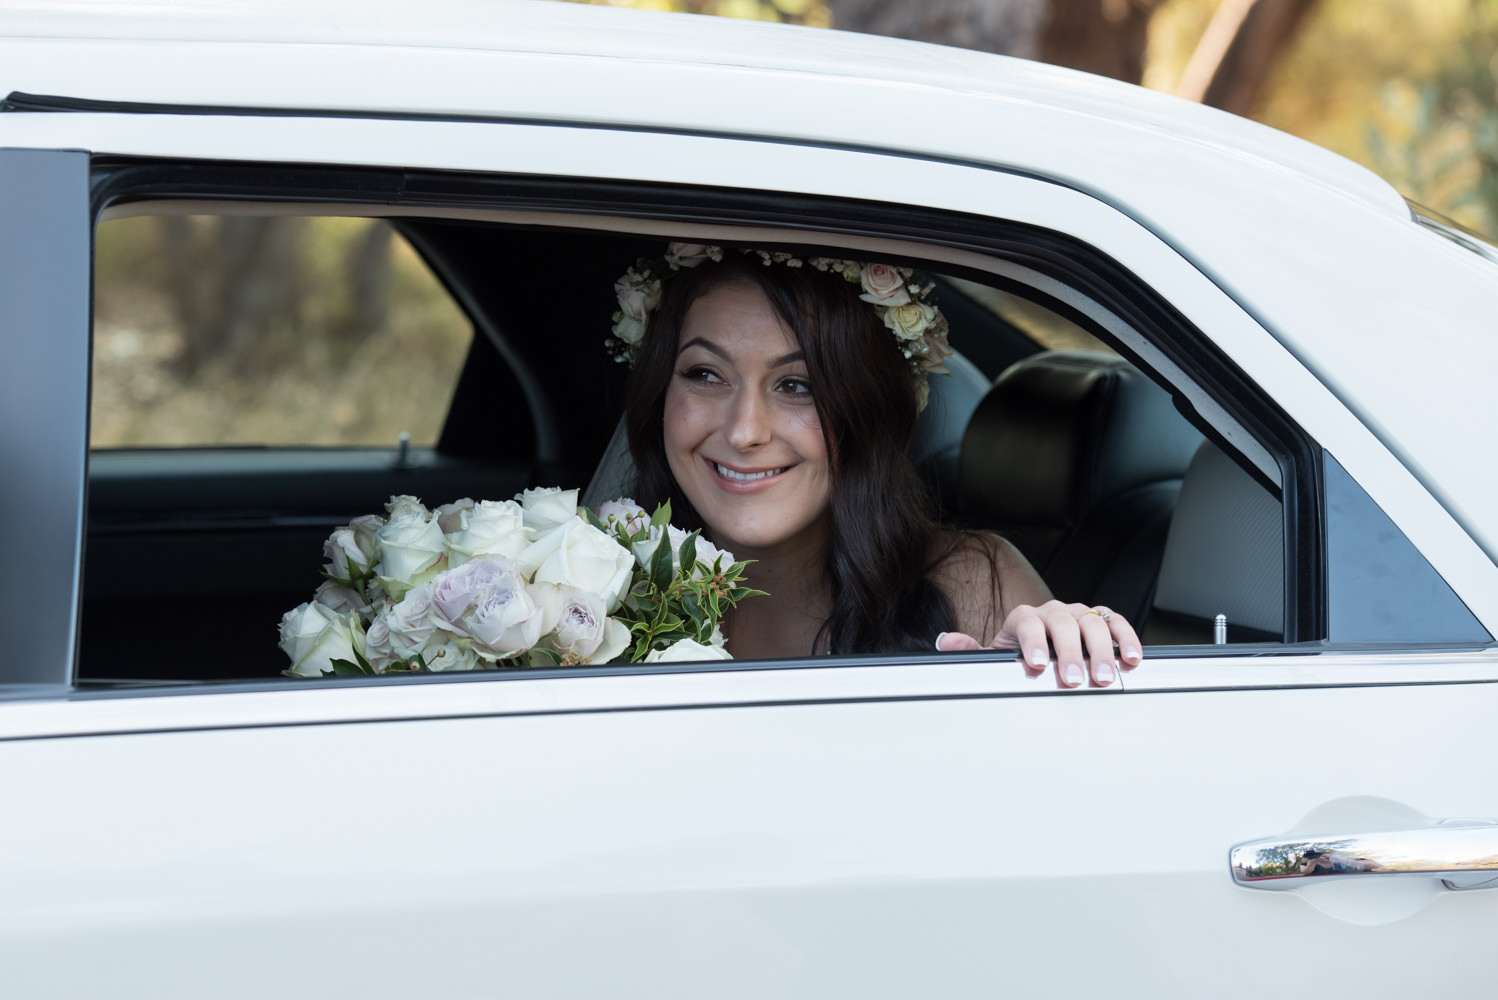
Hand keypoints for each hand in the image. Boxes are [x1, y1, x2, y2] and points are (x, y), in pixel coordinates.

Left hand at [935, 600, 1142, 687]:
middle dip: (1070, 653)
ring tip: (1105, 676)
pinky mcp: (1101, 621)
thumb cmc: (1019, 652)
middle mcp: (1053, 611)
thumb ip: (972, 650)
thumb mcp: (993, 654)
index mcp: (1024, 617)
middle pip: (1064, 623)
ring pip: (1092, 623)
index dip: (1034, 641)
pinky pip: (1116, 623)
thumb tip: (948, 642)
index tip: (1038, 664)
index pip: (1028, 621)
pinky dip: (1126, 638)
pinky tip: (1132, 658)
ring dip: (1101, 650)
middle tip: (1074, 679)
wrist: (1039, 644)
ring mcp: (1078, 614)